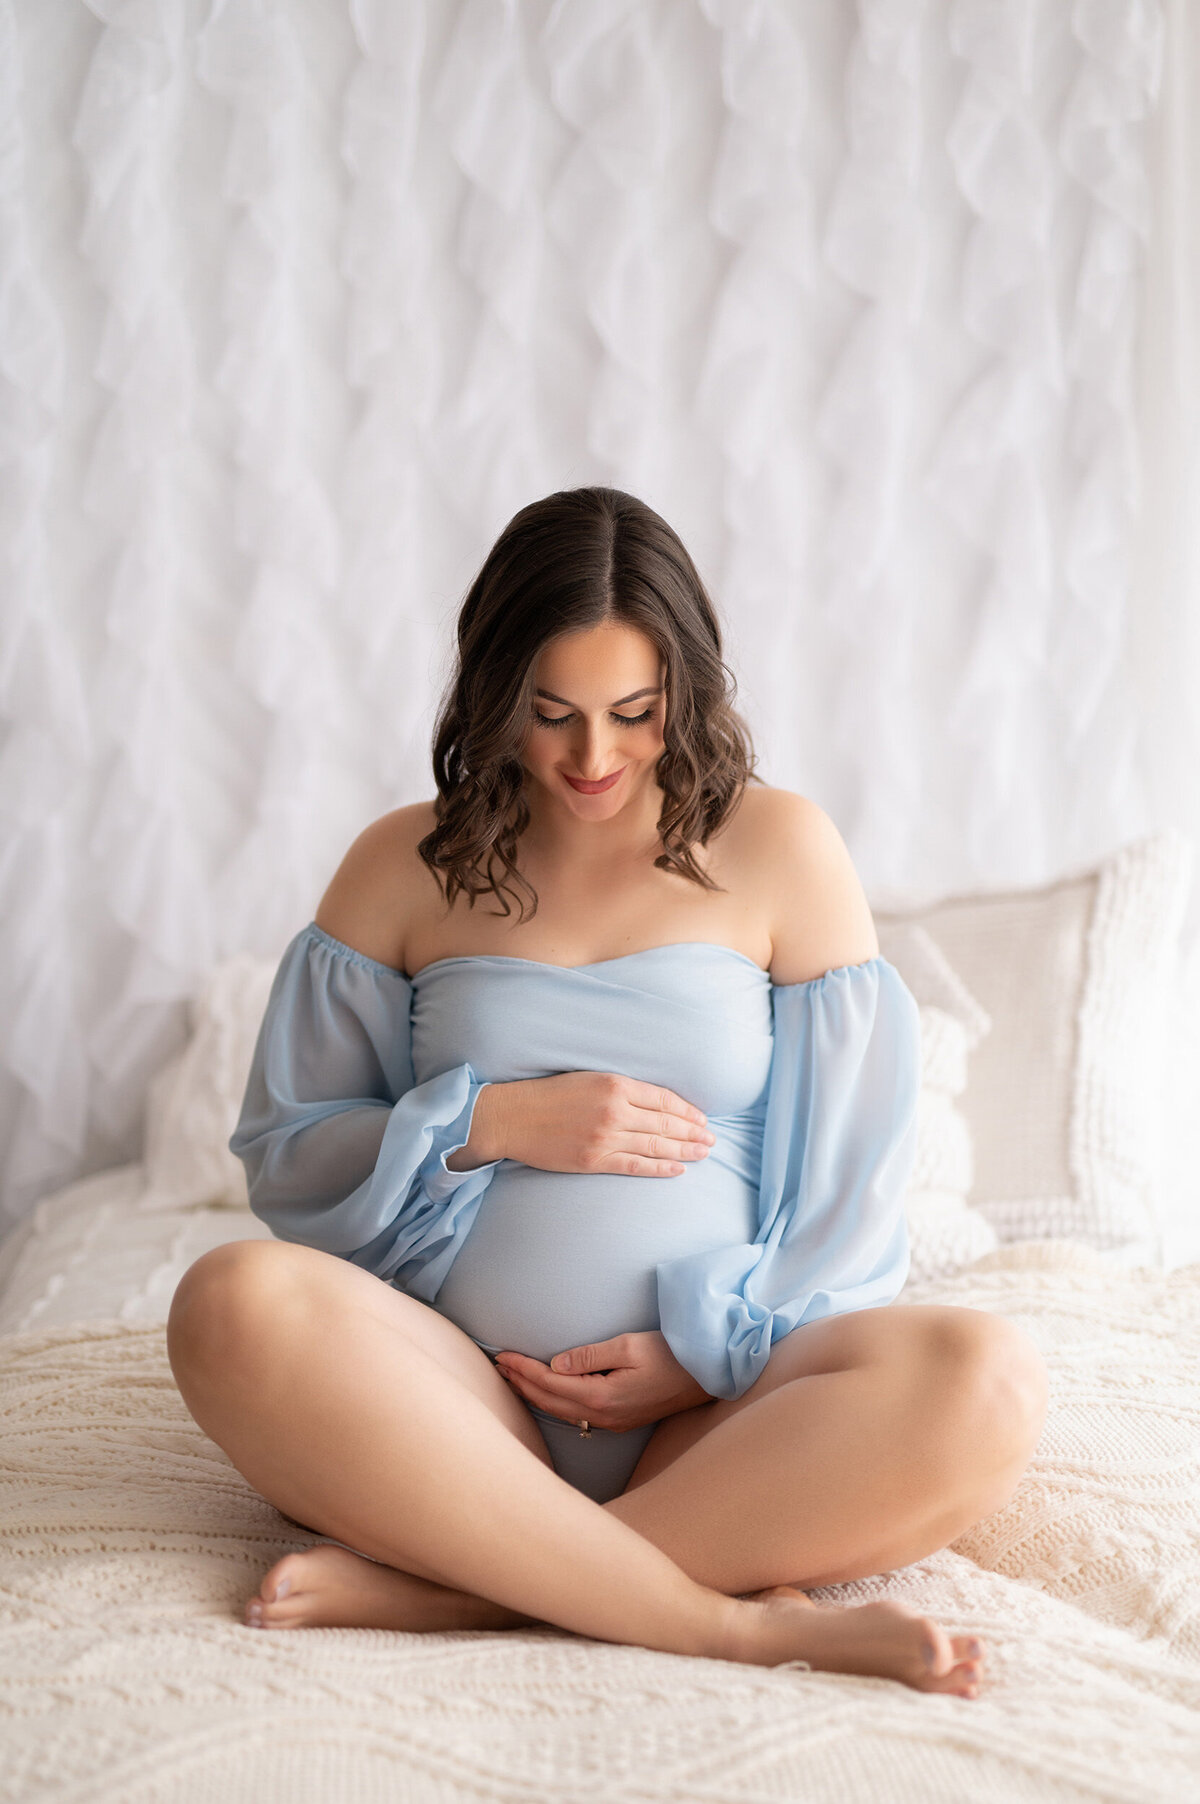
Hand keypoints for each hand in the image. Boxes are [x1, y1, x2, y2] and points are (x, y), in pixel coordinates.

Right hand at [488, 1072, 715, 1176]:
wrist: (514, 1117)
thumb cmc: (549, 1095)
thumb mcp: (589, 1078)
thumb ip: (621, 1088)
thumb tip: (655, 1102)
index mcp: (615, 1084)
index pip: (663, 1099)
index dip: (687, 1110)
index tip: (702, 1119)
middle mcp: (614, 1111)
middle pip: (665, 1123)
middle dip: (692, 1132)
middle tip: (711, 1140)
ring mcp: (605, 1137)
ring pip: (655, 1145)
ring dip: (684, 1151)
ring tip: (703, 1154)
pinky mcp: (595, 1160)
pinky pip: (635, 1165)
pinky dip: (659, 1168)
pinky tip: (677, 1170)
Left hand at [494, 1330, 712, 1430]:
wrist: (705, 1376)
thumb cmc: (671, 1355)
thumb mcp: (629, 1346)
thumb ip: (589, 1355)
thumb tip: (555, 1364)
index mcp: (601, 1397)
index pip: (550, 1382)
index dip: (523, 1369)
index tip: (502, 1355)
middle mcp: (603, 1416)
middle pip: (549, 1401)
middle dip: (520, 1383)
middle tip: (497, 1366)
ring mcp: (611, 1422)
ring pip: (560, 1411)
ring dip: (533, 1394)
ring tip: (512, 1380)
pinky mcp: (619, 1420)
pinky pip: (575, 1414)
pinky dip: (552, 1402)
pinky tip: (544, 1394)